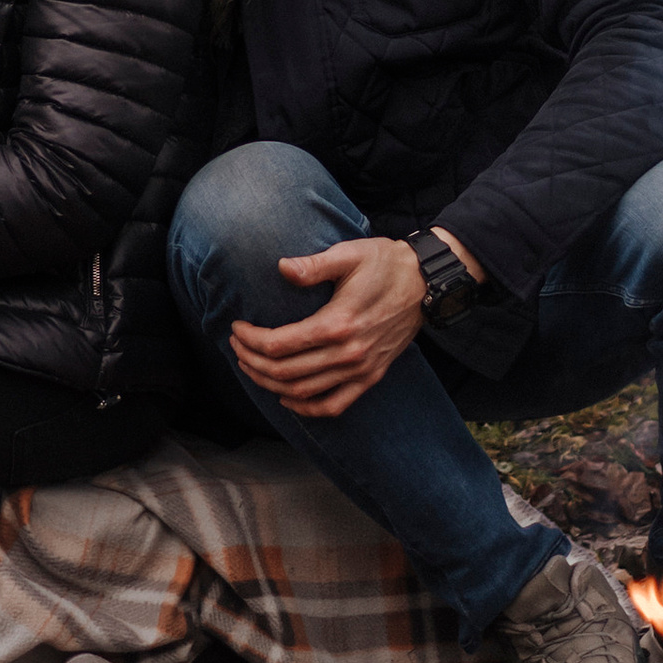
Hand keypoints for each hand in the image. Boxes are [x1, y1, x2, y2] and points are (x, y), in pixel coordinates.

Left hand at [229, 233, 431, 419]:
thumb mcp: (349, 254)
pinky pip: (334, 405)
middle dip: (253, 362)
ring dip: (270, 383)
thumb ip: (314, 265)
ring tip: (251, 367)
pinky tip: (287, 398)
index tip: (237, 328)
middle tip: (236, 347)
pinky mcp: (371, 377)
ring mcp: (361, 369)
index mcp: (337, 323)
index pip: (280, 344)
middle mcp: (348, 353)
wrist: (426, 283)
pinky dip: (307, 408)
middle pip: (285, 372)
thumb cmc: (384, 263)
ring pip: (304, 392)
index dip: (251, 339)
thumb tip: (282, 267)